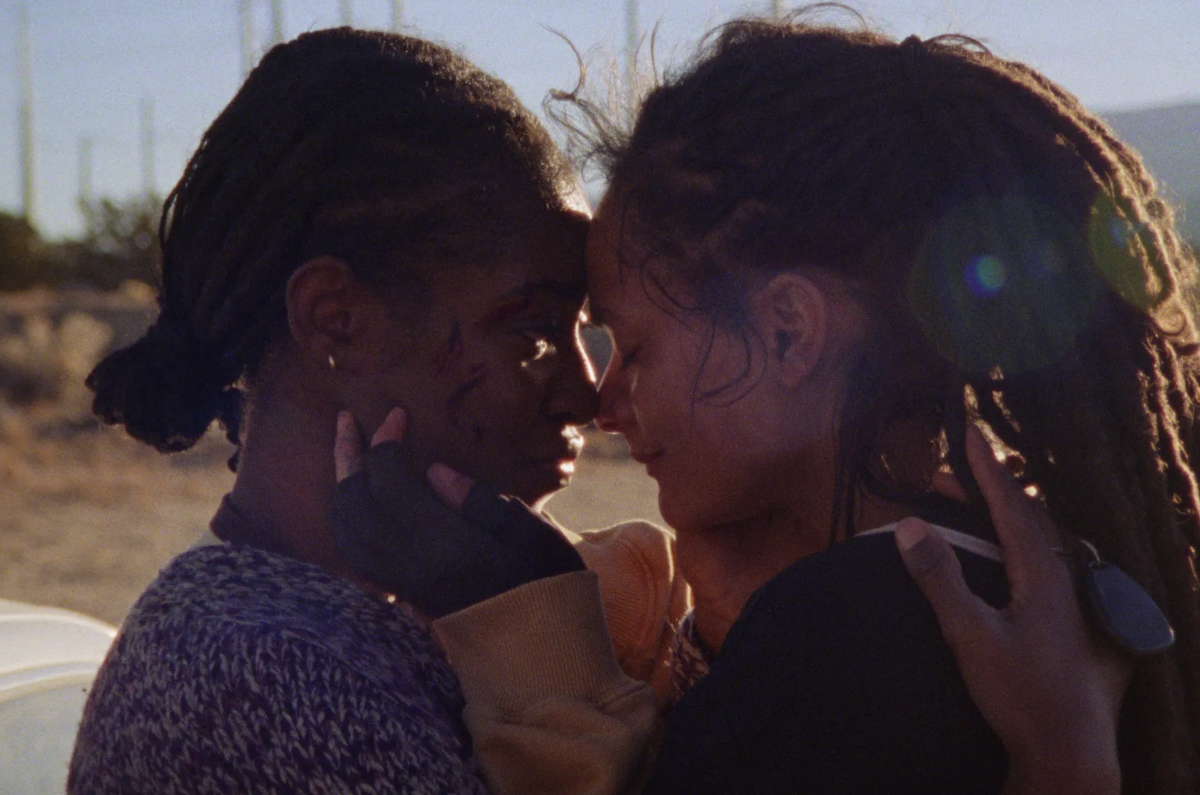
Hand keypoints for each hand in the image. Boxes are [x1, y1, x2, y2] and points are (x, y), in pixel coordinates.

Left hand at [331, 408, 584, 618]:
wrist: (538, 658)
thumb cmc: (548, 590)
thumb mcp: (535, 538)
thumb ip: (483, 502)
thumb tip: (433, 469)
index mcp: (446, 545)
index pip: (390, 482)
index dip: (387, 441)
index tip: (398, 414)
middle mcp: (411, 565)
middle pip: (353, 505)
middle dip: (347, 458)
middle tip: (350, 422)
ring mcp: (401, 584)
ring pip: (344, 531)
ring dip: (340, 488)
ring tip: (346, 456)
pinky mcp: (401, 595)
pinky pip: (353, 553)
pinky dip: (345, 519)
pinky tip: (356, 502)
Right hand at [895, 426, 1129, 794]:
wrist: (1070, 752)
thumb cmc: (1021, 694)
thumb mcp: (969, 635)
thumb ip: (940, 578)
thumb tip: (911, 524)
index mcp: (1042, 574)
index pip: (1011, 503)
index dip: (986, 465)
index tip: (968, 429)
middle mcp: (1065, 580)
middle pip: (1028, 517)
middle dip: (988, 488)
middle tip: (950, 474)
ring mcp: (1076, 604)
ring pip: (1043, 542)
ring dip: (1006, 518)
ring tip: (976, 509)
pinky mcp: (1078, 626)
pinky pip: (1049, 567)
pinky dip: (1023, 547)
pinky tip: (1012, 562)